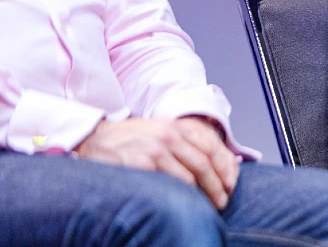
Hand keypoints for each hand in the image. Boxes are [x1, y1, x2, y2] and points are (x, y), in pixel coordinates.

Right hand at [75, 116, 238, 208]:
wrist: (91, 140)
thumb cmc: (127, 140)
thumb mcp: (158, 132)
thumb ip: (183, 143)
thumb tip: (218, 162)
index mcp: (175, 126)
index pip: (211, 145)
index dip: (225, 166)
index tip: (231, 183)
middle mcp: (168, 135)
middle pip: (204, 163)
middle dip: (218, 185)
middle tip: (222, 201)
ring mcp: (155, 149)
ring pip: (190, 177)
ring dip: (203, 195)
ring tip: (208, 206)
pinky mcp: (141, 165)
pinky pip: (170, 185)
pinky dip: (180, 196)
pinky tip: (184, 204)